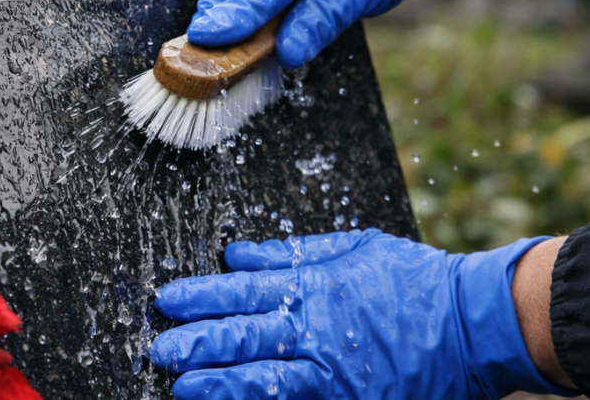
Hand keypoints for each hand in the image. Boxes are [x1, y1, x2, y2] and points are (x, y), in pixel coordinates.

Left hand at [151, 229, 576, 399]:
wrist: (470, 323)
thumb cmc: (411, 279)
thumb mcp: (352, 247)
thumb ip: (291, 252)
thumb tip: (237, 253)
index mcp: (313, 288)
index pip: (242, 291)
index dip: (201, 296)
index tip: (168, 299)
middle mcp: (315, 331)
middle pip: (243, 337)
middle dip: (197, 343)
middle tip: (161, 349)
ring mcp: (331, 371)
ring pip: (262, 379)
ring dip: (218, 383)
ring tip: (183, 386)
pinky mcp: (347, 398)